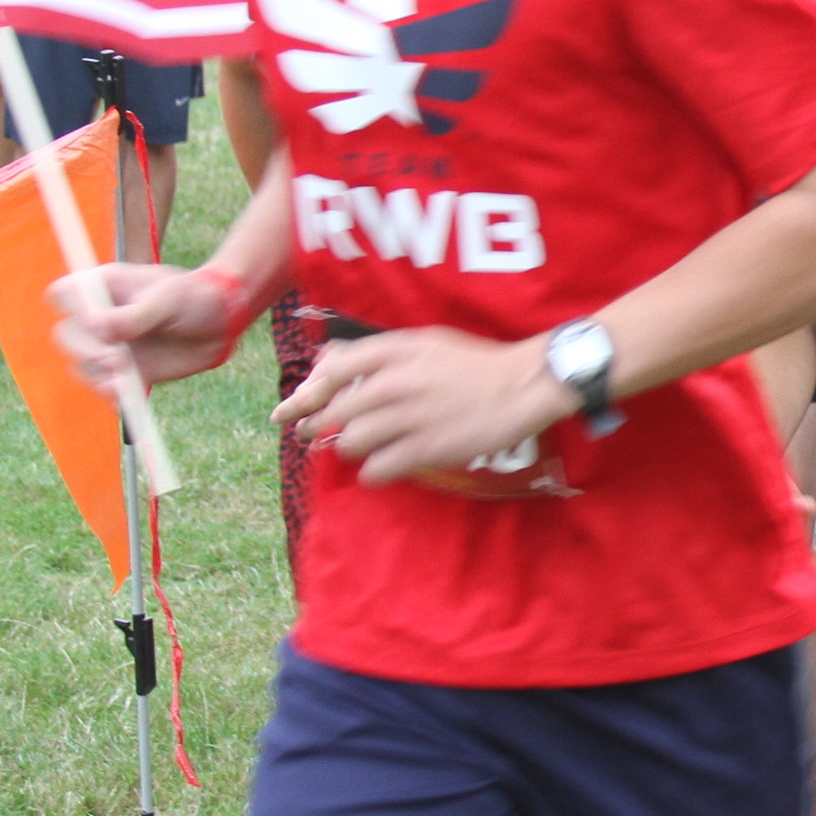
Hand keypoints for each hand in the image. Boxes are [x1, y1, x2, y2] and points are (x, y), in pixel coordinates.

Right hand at [52, 262, 242, 388]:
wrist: (221, 323)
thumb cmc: (194, 298)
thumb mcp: (168, 299)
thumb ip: (134, 314)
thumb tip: (96, 326)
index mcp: (103, 287)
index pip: (64, 294)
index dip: (71, 308)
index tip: (93, 319)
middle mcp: (97, 317)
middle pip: (67, 335)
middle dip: (85, 349)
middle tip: (114, 359)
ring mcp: (107, 346)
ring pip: (83, 365)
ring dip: (98, 377)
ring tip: (124, 383)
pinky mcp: (121, 371)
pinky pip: (105, 386)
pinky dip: (112, 394)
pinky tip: (125, 398)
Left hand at [276, 327, 577, 488]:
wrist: (524, 385)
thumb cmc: (477, 364)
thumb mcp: (427, 342)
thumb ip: (379, 352)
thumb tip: (327, 359)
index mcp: (397, 351)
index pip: (333, 369)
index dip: (306, 392)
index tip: (292, 409)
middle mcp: (397, 382)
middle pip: (336, 410)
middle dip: (320, 426)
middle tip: (315, 435)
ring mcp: (410, 416)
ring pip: (351, 441)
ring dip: (351, 448)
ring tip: (364, 449)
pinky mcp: (426, 448)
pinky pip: (376, 469)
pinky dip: (373, 473)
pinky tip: (381, 470)